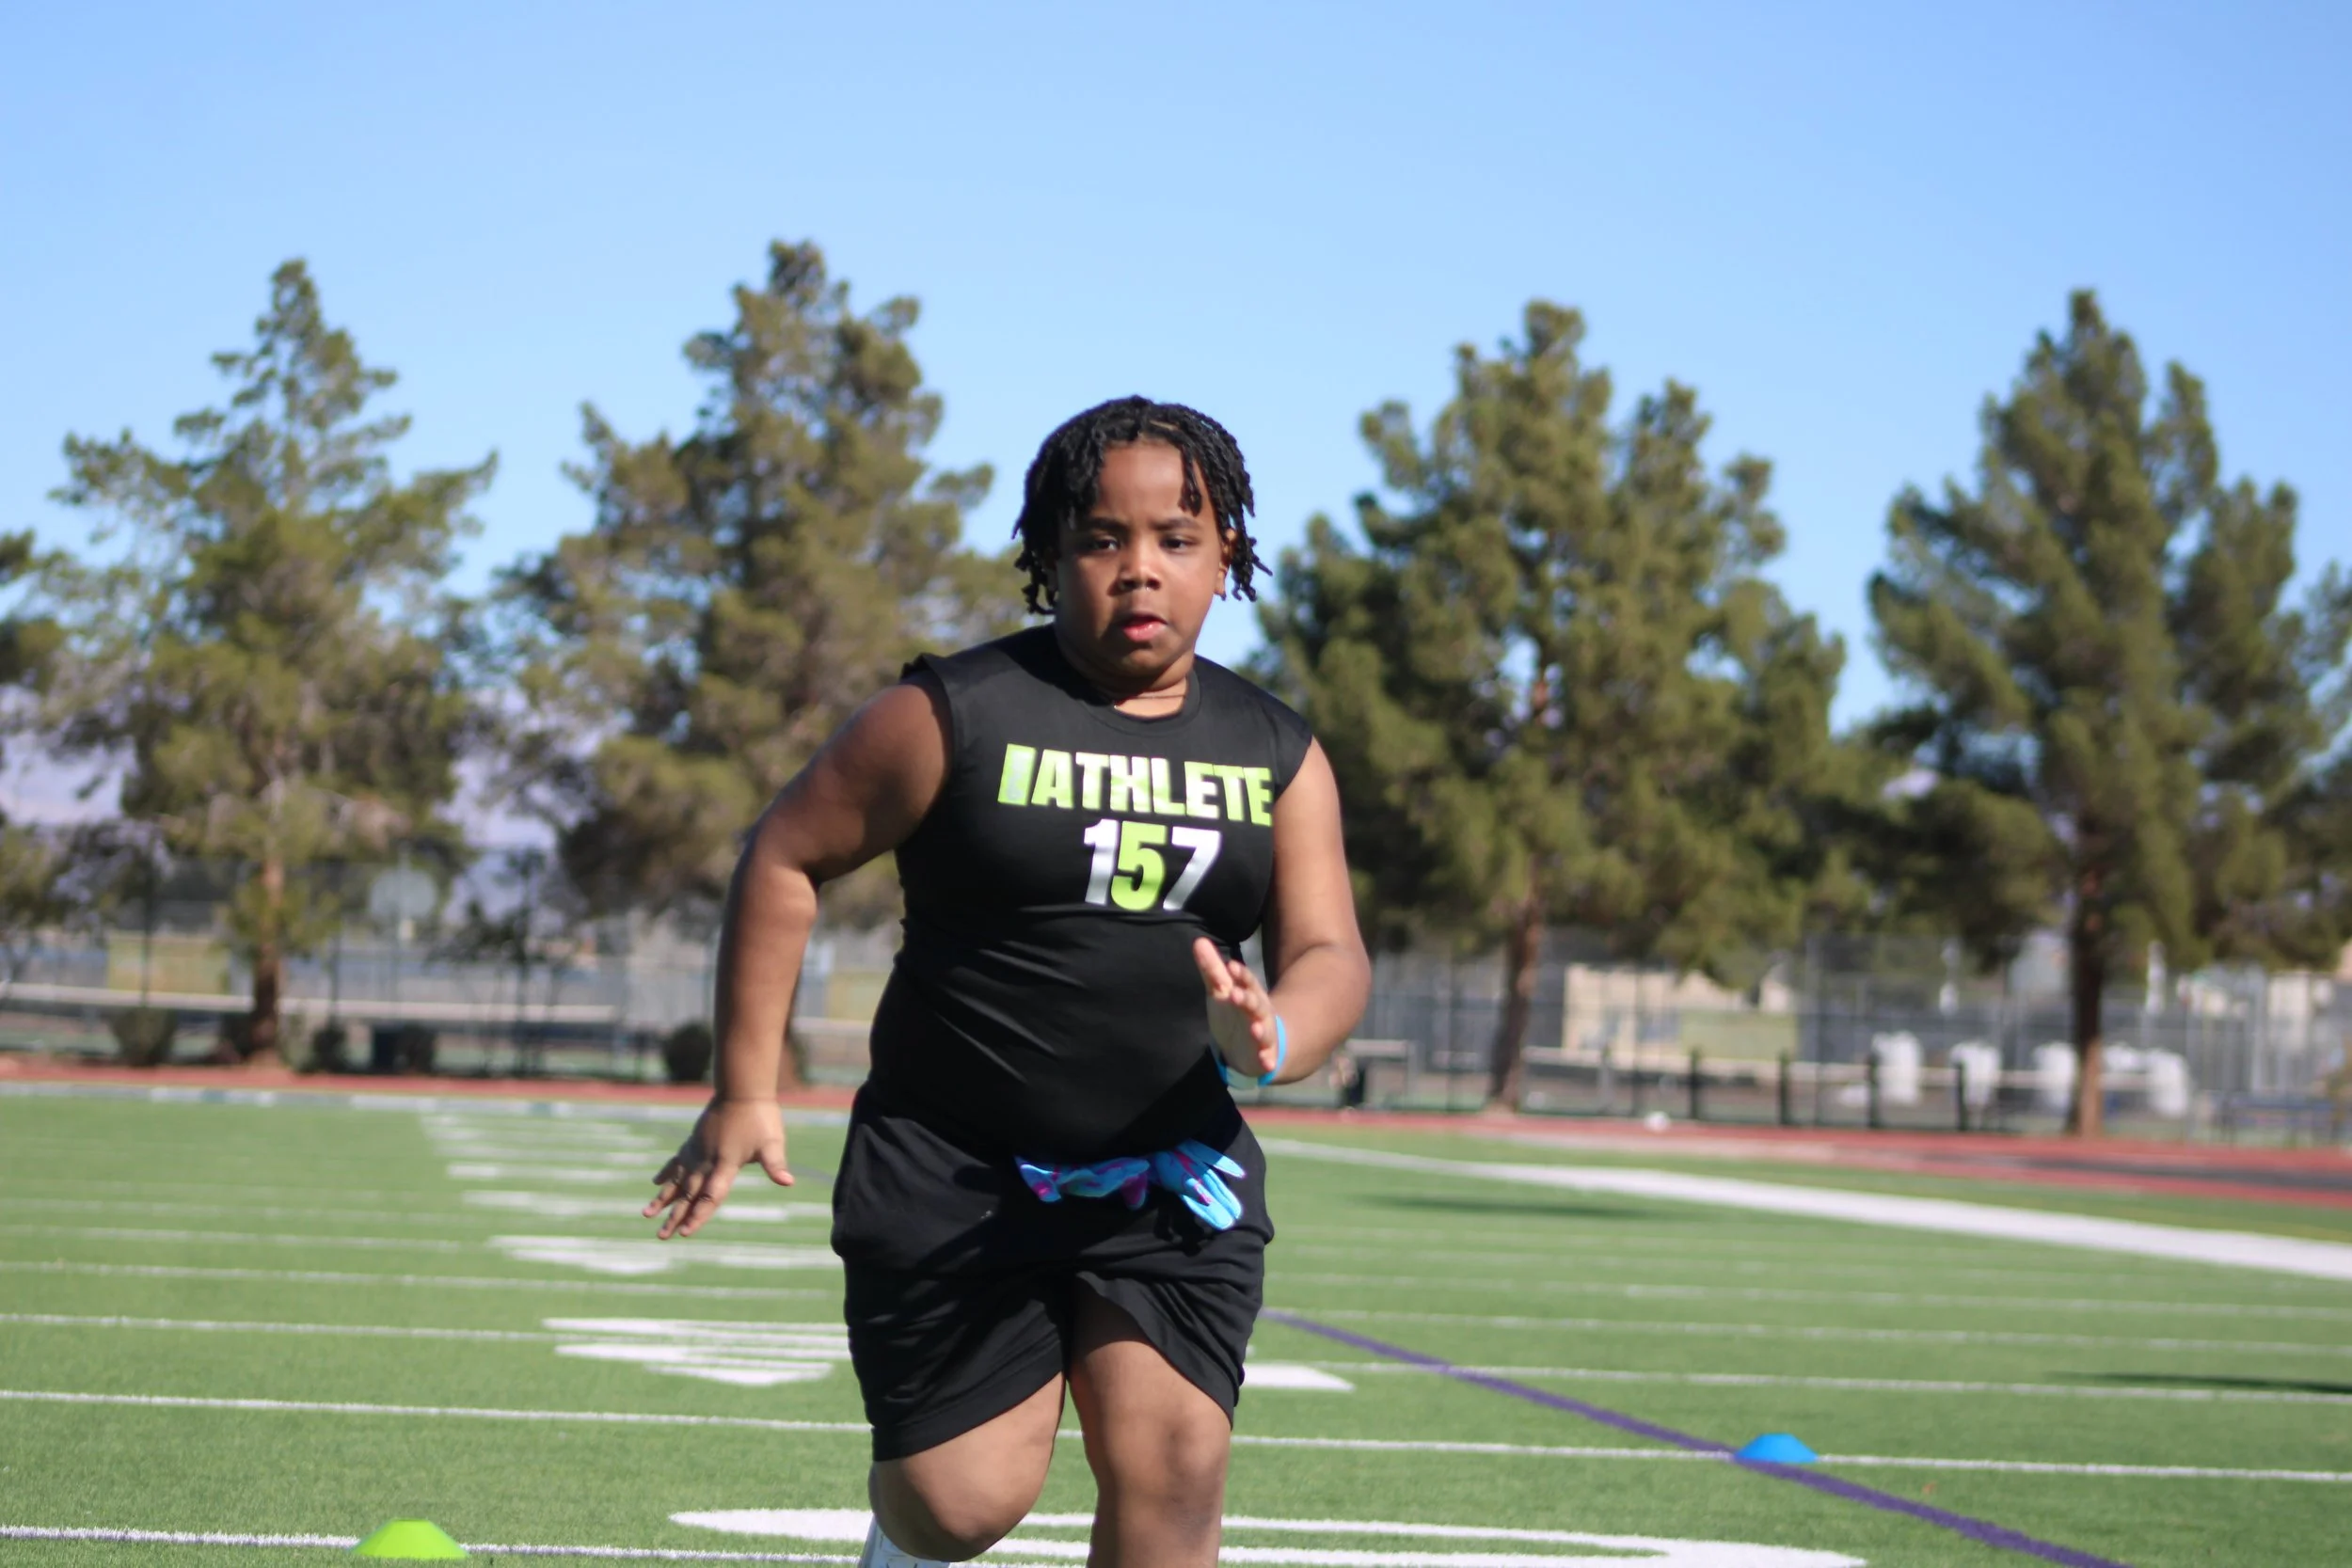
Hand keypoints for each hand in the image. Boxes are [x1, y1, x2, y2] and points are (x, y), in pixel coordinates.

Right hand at [644, 1098, 791, 1239]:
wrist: (741, 1089)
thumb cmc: (760, 1118)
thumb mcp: (772, 1143)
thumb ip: (775, 1165)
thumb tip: (788, 1182)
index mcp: (725, 1164)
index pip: (711, 1196)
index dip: (699, 1216)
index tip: (685, 1232)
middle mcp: (706, 1161)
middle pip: (688, 1195)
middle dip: (675, 1217)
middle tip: (661, 1237)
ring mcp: (697, 1151)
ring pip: (677, 1181)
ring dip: (662, 1199)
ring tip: (646, 1215)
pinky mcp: (694, 1142)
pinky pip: (676, 1162)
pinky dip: (666, 1174)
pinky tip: (656, 1183)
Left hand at [1193, 937, 1279, 1081]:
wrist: (1250, 1046)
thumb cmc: (1235, 1013)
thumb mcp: (1221, 991)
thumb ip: (1212, 969)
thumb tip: (1198, 940)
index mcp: (1249, 995)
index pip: (1246, 982)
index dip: (1240, 975)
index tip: (1231, 967)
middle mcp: (1259, 1013)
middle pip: (1255, 1004)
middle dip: (1247, 999)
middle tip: (1235, 994)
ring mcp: (1263, 1034)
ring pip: (1264, 1031)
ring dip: (1261, 1030)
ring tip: (1255, 1029)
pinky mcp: (1263, 1055)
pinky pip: (1268, 1058)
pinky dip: (1268, 1060)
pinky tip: (1267, 1063)